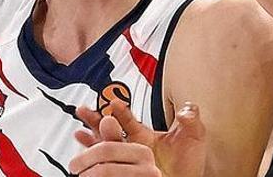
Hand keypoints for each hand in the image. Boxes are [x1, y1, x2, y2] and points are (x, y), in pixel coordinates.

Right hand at [70, 100, 205, 176]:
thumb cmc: (189, 162)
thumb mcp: (194, 136)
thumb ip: (190, 119)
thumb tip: (186, 109)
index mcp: (144, 134)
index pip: (128, 119)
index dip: (120, 111)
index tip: (114, 103)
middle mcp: (131, 146)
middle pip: (108, 131)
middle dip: (95, 120)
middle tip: (83, 110)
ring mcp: (126, 160)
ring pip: (103, 147)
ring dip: (91, 140)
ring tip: (79, 133)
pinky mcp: (124, 172)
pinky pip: (106, 167)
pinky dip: (95, 161)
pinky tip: (86, 156)